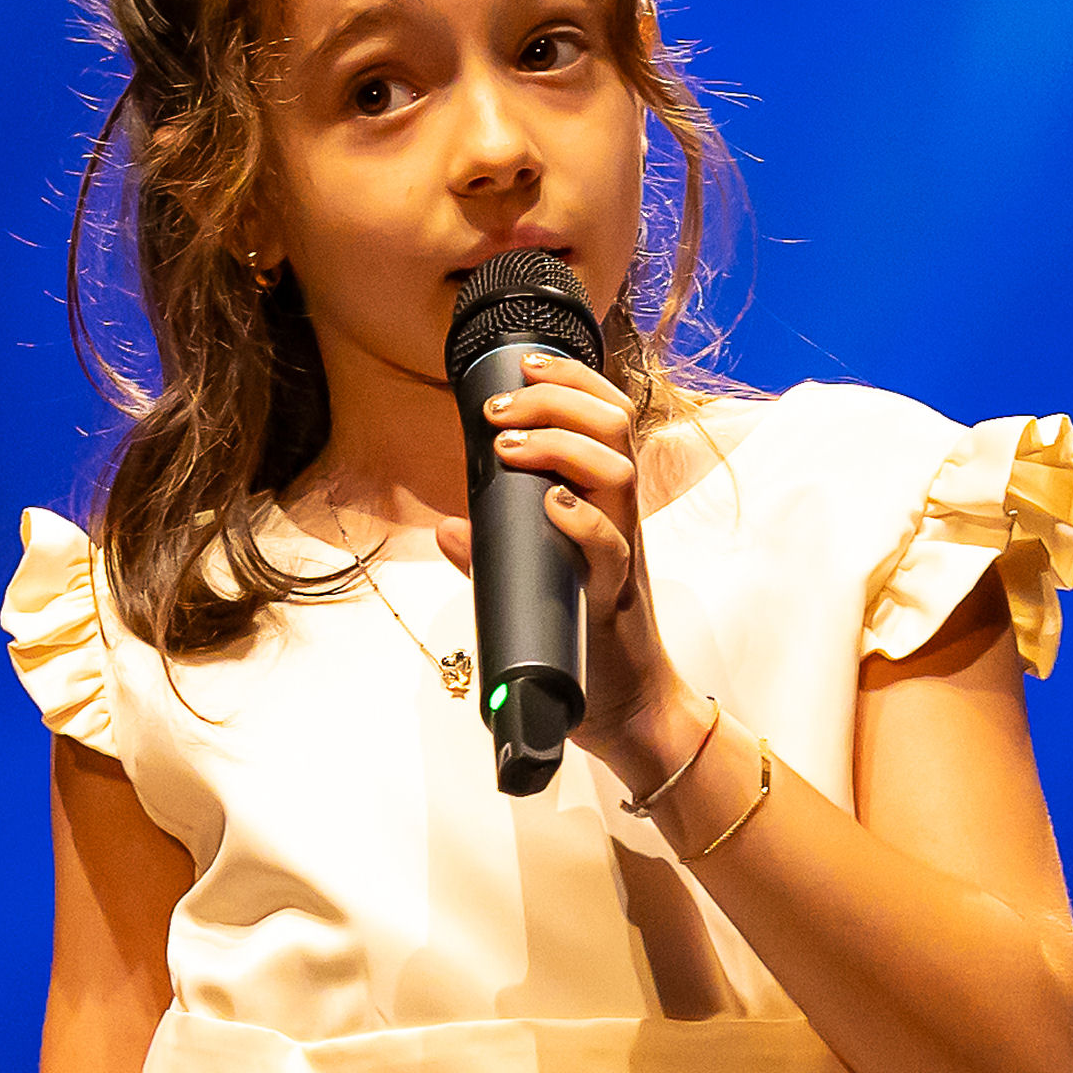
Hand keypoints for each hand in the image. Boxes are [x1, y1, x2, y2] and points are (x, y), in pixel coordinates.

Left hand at [432, 347, 698, 772]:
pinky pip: (611, 546)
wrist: (626, 705)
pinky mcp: (616, 596)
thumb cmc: (583, 637)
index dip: (572, 381)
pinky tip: (550, 505)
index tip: (526, 367)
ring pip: (617, 473)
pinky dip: (580, 520)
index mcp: (605, 503)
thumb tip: (446, 528)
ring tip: (510, 447)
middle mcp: (621, 518)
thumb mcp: (534, 582)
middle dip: (557, 402)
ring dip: (561, 447)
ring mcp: (623, 554)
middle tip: (501, 410)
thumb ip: (493, 554)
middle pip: (613, 428)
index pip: (606, 418)